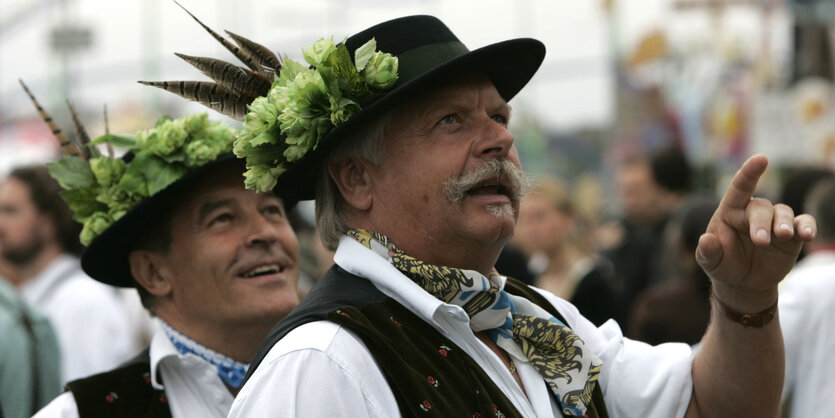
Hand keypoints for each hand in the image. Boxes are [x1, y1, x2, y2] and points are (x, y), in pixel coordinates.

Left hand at [695, 155, 816, 309]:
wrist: (743, 282)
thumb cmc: (723, 265)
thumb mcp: (711, 262)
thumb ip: (707, 252)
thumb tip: (705, 240)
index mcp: (730, 212)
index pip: (739, 188)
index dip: (749, 173)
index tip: (761, 159)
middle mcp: (752, 212)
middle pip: (761, 207)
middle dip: (762, 223)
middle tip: (760, 241)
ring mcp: (774, 222)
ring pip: (783, 212)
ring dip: (783, 224)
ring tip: (783, 236)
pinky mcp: (792, 235)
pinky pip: (803, 223)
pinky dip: (807, 226)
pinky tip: (807, 235)